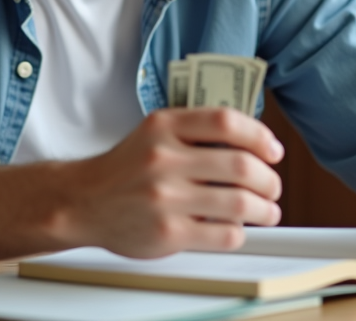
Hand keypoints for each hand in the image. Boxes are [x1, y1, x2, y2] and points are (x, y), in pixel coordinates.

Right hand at [61, 108, 283, 257]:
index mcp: (164, 126)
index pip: (226, 122)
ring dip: (265, 209)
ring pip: (240, 204)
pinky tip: (235, 228)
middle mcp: (164, 159)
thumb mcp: (155, 132)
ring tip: (267, 211)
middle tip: (273, 187)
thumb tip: (254, 142)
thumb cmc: (126, 167)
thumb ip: (196, 131)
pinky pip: (224, 234)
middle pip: (241, 166)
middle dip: (269, 180)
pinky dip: (239, 232)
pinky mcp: (168, 233)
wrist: (82, 201)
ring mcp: (166, 198)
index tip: (272, 151)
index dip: (259, 136)